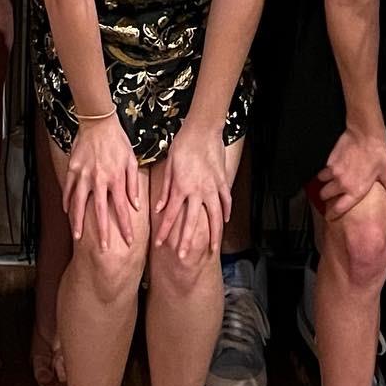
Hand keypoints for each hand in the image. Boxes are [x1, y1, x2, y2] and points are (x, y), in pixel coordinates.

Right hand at [63, 111, 140, 250]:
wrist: (98, 122)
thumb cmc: (118, 141)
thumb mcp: (131, 160)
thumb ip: (133, 184)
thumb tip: (136, 206)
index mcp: (116, 178)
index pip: (122, 208)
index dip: (125, 226)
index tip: (129, 241)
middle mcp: (99, 179)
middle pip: (99, 211)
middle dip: (102, 232)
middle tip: (104, 250)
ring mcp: (84, 175)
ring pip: (79, 203)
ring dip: (78, 222)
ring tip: (77, 237)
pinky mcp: (73, 169)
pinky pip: (68, 188)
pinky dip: (67, 201)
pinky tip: (67, 212)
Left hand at [152, 122, 230, 258]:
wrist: (202, 129)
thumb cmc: (183, 145)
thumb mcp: (169, 166)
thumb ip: (165, 189)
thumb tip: (160, 208)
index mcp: (181, 187)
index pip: (171, 215)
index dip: (165, 231)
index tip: (160, 244)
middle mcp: (197, 191)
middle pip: (192, 222)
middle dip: (187, 241)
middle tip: (184, 256)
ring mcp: (212, 188)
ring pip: (214, 217)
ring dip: (213, 235)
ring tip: (212, 249)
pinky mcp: (222, 181)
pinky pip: (226, 201)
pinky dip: (226, 212)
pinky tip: (225, 222)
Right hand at [313, 129, 385, 218]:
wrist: (365, 134)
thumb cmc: (378, 153)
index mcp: (356, 191)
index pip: (339, 209)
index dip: (332, 214)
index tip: (330, 216)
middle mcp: (343, 184)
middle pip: (325, 196)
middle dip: (326, 197)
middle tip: (329, 196)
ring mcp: (334, 172)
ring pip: (321, 183)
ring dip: (324, 184)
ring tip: (328, 182)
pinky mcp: (330, 161)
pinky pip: (323, 171)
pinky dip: (325, 172)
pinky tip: (331, 170)